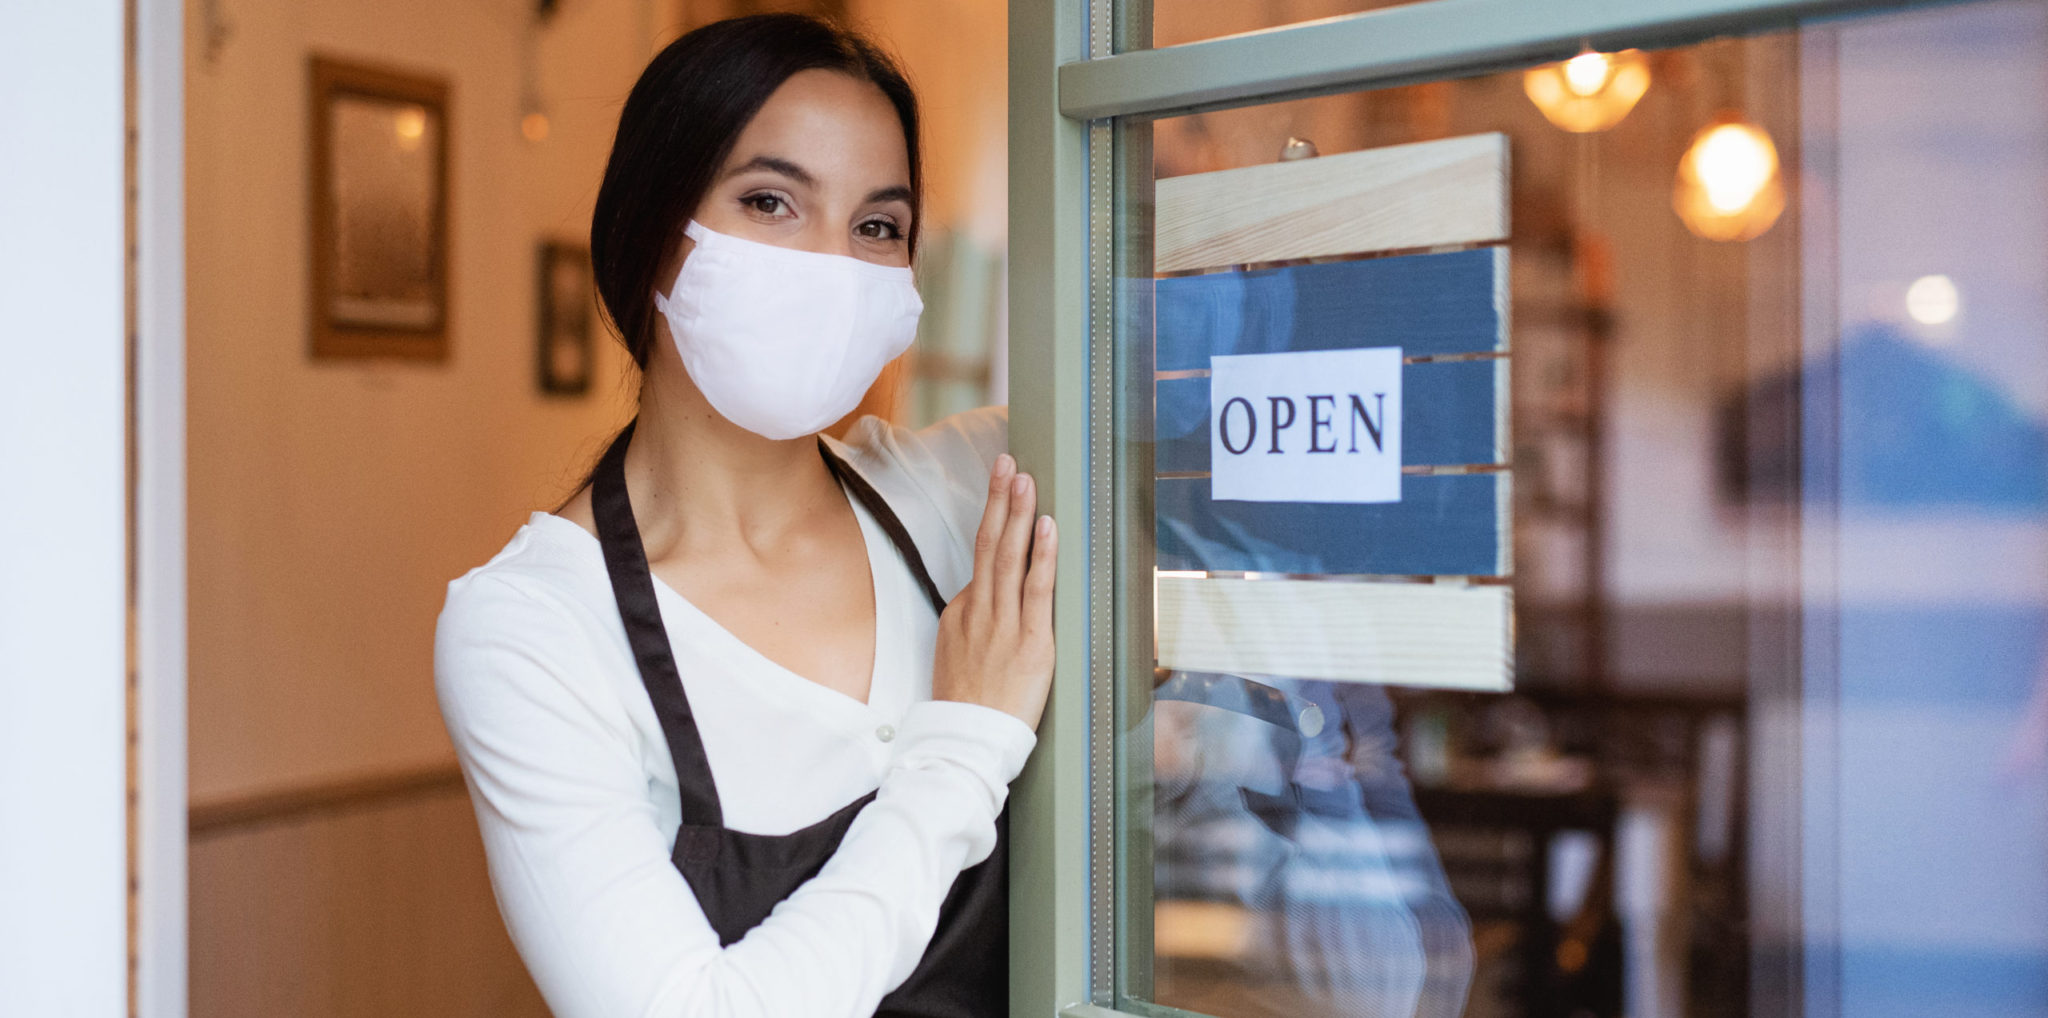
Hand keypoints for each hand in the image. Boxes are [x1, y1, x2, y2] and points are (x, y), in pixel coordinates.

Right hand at [932, 453, 1056, 728]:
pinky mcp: (1030, 642)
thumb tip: (984, 608)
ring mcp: (1002, 625)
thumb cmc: (966, 711)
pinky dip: (1041, 554)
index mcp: (959, 615)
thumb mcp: (956, 661)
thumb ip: (970, 630)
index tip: (1006, 493)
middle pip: (988, 544)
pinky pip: (1036, 589)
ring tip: (1024, 477)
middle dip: (998, 499)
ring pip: (1007, 556)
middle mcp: (978, 611)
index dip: (996, 526)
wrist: (964, 744)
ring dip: (1017, 512)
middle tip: (1007, 463)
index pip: (980, 565)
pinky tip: (1047, 526)